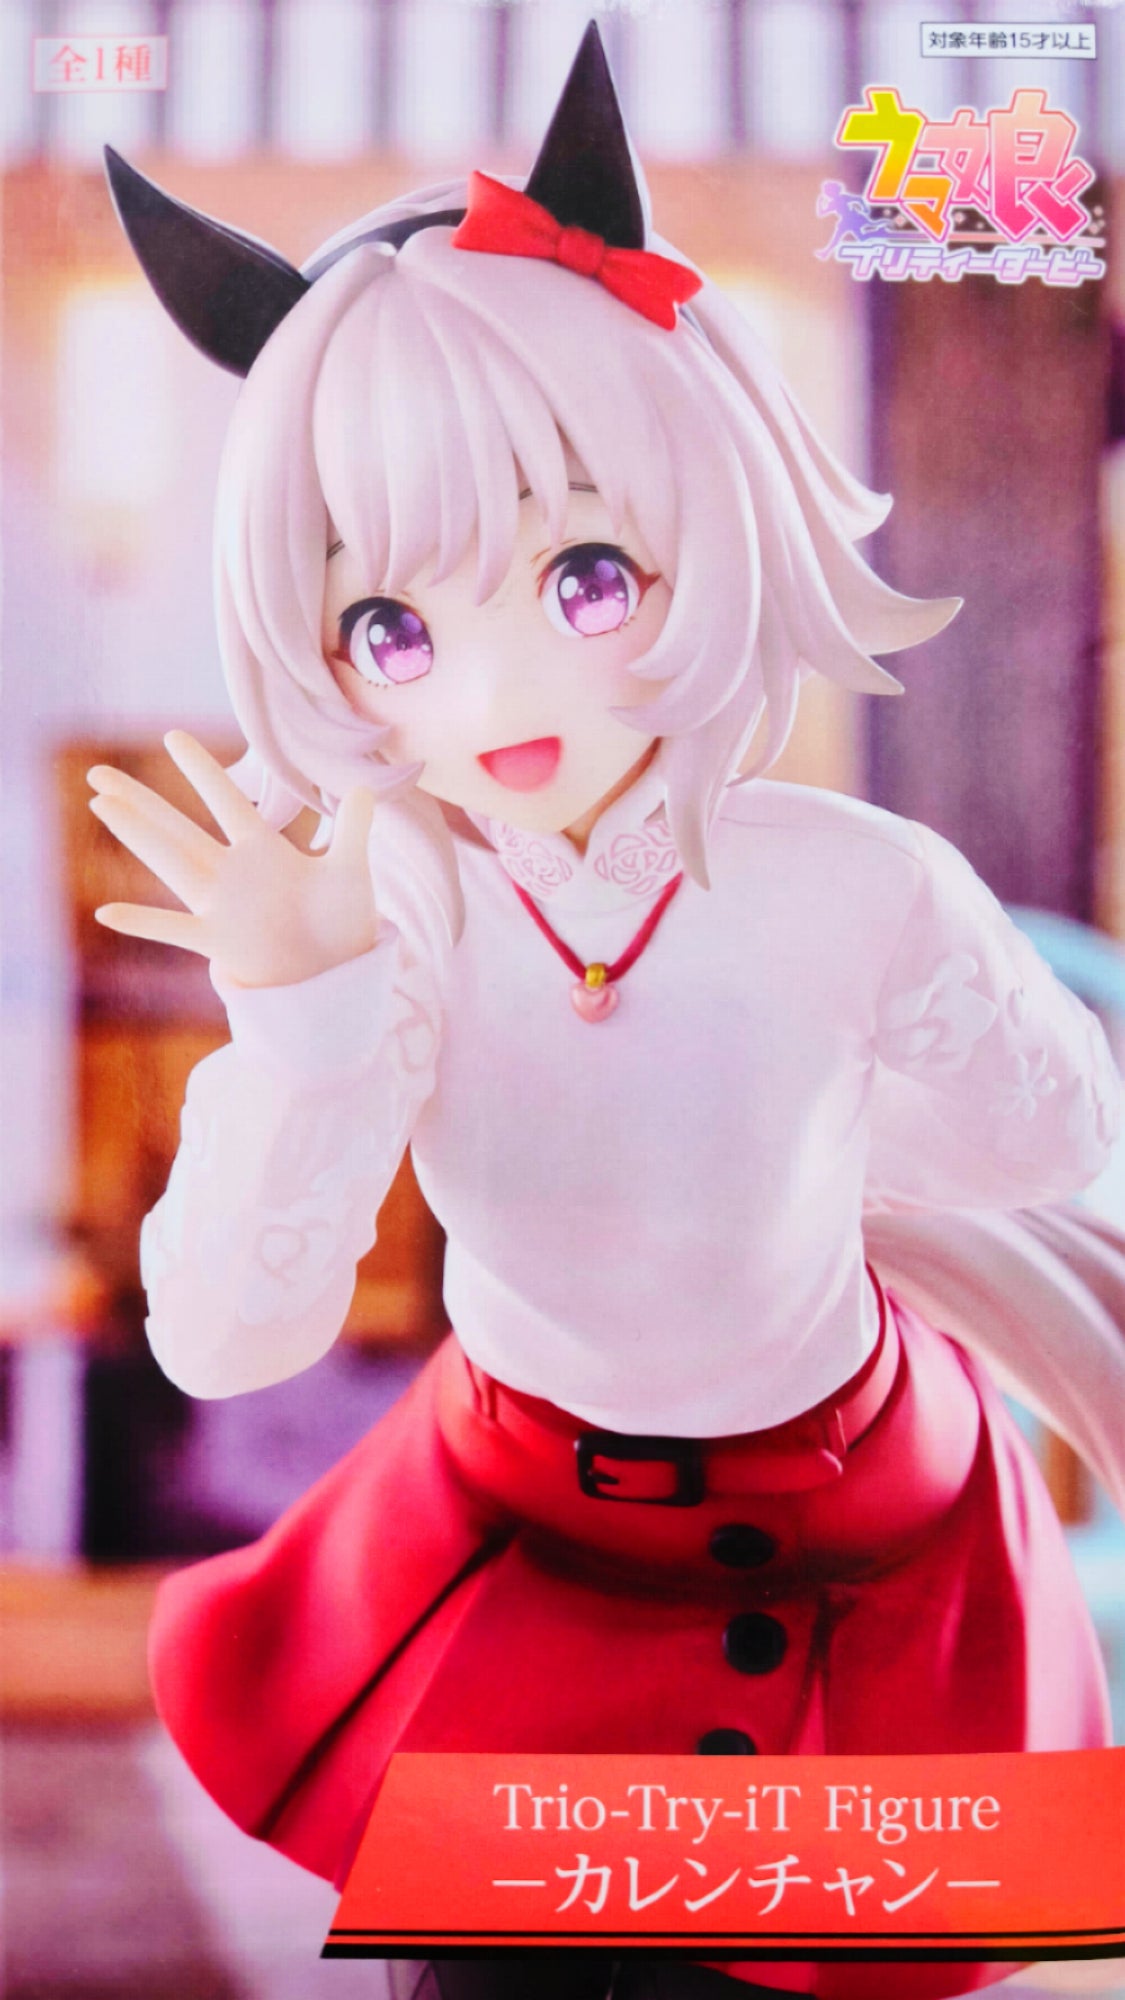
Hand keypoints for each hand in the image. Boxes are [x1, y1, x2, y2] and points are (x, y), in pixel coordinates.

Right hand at [88, 732, 378, 987]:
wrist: (338, 974)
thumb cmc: (343, 923)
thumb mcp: (350, 872)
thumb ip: (353, 830)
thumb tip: (368, 787)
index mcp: (262, 849)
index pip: (225, 799)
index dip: (200, 768)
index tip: (172, 736)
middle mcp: (232, 873)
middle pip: (176, 827)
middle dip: (139, 799)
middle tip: (97, 772)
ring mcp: (220, 907)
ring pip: (168, 863)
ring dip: (135, 835)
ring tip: (100, 805)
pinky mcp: (218, 943)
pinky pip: (174, 930)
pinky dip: (143, 922)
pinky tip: (106, 912)